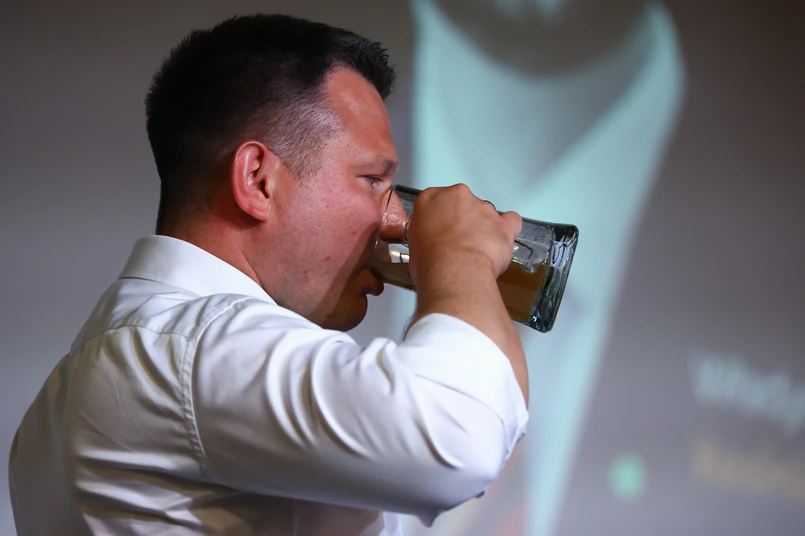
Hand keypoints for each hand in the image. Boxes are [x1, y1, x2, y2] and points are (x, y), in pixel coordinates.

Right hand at [405, 183, 521, 285]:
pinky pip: (510, 220)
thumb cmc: (432, 261)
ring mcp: (482, 208)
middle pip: (462, 203)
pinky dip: (507, 229)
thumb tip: (428, 240)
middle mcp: (458, 197)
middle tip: (455, 241)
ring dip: (482, 227)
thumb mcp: (414, 244)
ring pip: (485, 213)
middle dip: (461, 219)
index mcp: (431, 198)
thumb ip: (424, 233)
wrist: (454, 271)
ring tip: (475, 250)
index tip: (439, 228)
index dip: (438, 218)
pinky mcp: (502, 223)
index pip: (435, 200)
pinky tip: (500, 240)